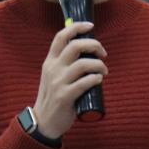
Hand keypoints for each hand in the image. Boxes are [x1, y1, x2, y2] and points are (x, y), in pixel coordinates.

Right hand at [32, 21, 107, 138]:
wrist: (44, 122)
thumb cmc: (53, 97)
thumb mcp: (53, 76)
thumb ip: (65, 64)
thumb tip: (87, 52)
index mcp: (50, 61)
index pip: (61, 36)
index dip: (77, 27)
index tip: (91, 26)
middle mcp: (53, 69)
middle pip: (75, 46)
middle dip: (94, 45)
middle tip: (103, 53)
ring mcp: (58, 83)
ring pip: (82, 64)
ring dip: (98, 65)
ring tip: (103, 70)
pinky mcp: (65, 96)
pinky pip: (84, 83)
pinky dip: (95, 79)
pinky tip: (99, 79)